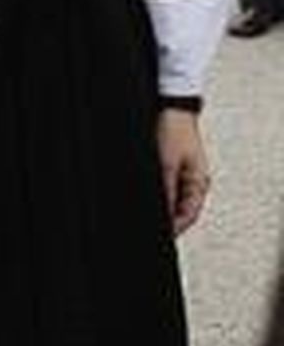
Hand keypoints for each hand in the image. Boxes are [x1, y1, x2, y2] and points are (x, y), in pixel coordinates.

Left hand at [157, 109, 210, 235]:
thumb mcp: (166, 163)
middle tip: (151, 230)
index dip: (176, 228)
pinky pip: (167, 187)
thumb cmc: (174, 131)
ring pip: (172, 200)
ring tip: (146, 216)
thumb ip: (165, 190)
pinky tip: (146, 197)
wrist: (171, 108)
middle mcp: (193, 181)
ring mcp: (183, 175)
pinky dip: (158, 194)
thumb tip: (162, 213)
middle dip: (168, 221)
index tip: (163, 238)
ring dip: (162, 208)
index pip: (189, 215)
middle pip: (181, 209)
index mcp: (198, 183)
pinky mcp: (172, 167)